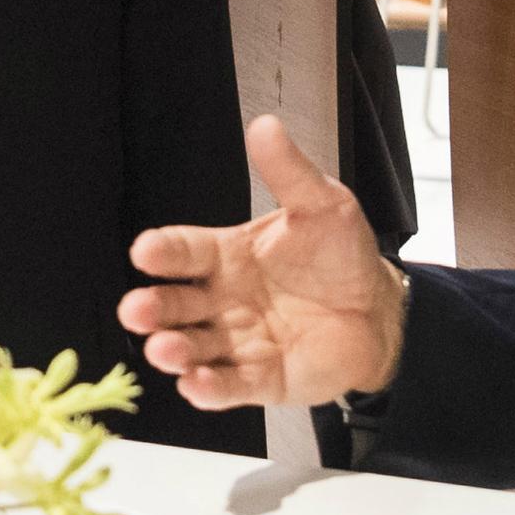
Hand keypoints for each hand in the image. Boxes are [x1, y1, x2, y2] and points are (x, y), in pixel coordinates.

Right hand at [117, 115, 407, 409]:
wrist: (379, 310)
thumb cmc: (341, 256)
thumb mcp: (322, 204)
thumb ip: (289, 172)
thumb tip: (265, 125)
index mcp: (228, 255)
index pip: (186, 250)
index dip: (164, 251)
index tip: (145, 250)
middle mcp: (223, 300)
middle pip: (177, 304)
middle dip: (153, 308)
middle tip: (136, 309)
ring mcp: (238, 342)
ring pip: (194, 347)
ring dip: (175, 351)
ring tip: (165, 350)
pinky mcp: (259, 379)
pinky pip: (229, 386)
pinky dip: (209, 388)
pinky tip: (196, 384)